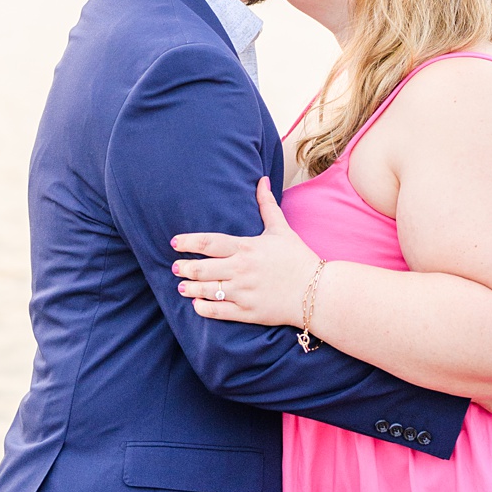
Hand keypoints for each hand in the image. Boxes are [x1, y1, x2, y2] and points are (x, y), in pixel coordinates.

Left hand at [172, 178, 321, 328]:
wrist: (316, 292)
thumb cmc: (297, 258)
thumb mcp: (282, 230)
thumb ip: (267, 205)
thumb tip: (262, 180)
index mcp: (247, 247)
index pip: (208, 242)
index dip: (187, 242)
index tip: (174, 243)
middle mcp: (241, 269)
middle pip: (201, 268)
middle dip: (184, 267)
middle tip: (176, 266)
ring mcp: (243, 292)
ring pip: (204, 290)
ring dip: (188, 287)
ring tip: (182, 285)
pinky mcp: (246, 312)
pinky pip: (215, 311)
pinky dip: (201, 307)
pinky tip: (197, 303)